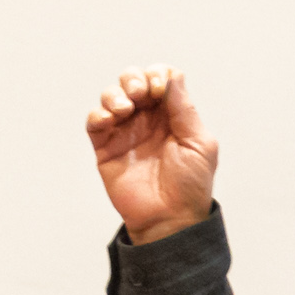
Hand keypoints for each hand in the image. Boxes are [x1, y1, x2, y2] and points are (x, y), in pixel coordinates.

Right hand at [88, 66, 221, 242]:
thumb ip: (184, 109)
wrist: (169, 219)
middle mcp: (147, 119)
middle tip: (139, 94)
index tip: (159, 91)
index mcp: (172, 115)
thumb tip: (171, 76)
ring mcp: (125, 132)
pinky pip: (95, 121)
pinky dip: (98, 113)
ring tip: (124, 110)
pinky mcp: (106, 148)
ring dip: (115, 94)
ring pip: (112, 95)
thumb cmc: (190, 185)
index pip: (161, 78)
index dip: (157, 75)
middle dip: (133, 78)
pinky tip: (110, 120)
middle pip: (133, 80)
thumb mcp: (199, 143)